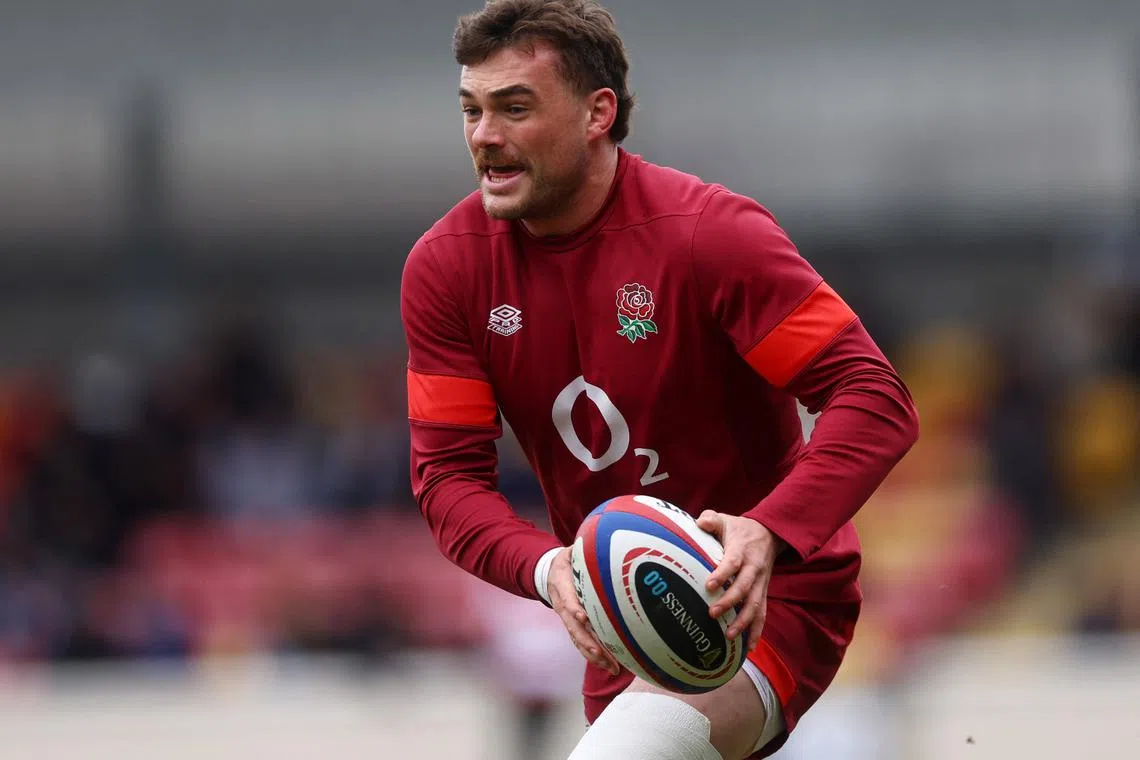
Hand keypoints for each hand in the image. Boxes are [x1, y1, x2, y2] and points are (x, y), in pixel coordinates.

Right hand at [547, 546, 621, 674]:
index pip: (567, 598)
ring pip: (578, 639)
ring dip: (594, 654)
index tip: (582, 616)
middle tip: (602, 654)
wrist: (549, 572)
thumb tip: (601, 541)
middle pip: (573, 627)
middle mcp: (563, 605)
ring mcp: (567, 617)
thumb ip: (584, 550)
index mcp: (562, 584)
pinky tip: (609, 665)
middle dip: (588, 642)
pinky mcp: (572, 625)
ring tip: (611, 667)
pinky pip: (581, 642)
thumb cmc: (567, 560)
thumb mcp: (572, 551)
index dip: (573, 608)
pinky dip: (594, 655)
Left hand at [696, 511, 782, 648]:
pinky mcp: (763, 593)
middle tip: (712, 614)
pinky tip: (749, 648)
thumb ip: (711, 520)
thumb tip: (700, 522)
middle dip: (730, 603)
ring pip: (756, 605)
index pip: (733, 563)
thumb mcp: (726, 519)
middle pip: (745, 588)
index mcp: (742, 550)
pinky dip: (757, 631)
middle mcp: (754, 569)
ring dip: (744, 622)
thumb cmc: (739, 529)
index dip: (722, 574)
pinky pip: (763, 614)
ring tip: (729, 636)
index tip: (709, 585)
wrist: (769, 534)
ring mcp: (761, 583)